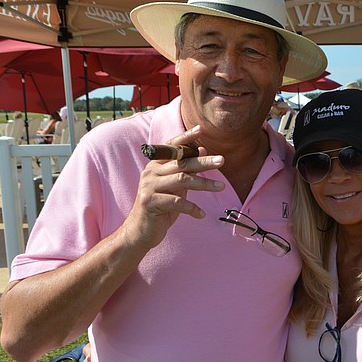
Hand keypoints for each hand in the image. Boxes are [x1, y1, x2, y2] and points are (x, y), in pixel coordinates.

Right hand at [122, 126, 224, 249]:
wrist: (140, 231)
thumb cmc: (161, 207)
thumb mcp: (174, 186)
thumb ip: (185, 169)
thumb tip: (202, 149)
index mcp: (156, 165)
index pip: (171, 147)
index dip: (185, 138)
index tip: (200, 129)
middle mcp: (150, 172)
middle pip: (181, 163)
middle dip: (203, 161)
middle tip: (222, 160)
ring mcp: (149, 187)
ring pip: (182, 180)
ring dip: (204, 184)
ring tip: (220, 187)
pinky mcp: (150, 202)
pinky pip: (177, 202)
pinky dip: (192, 208)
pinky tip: (201, 214)